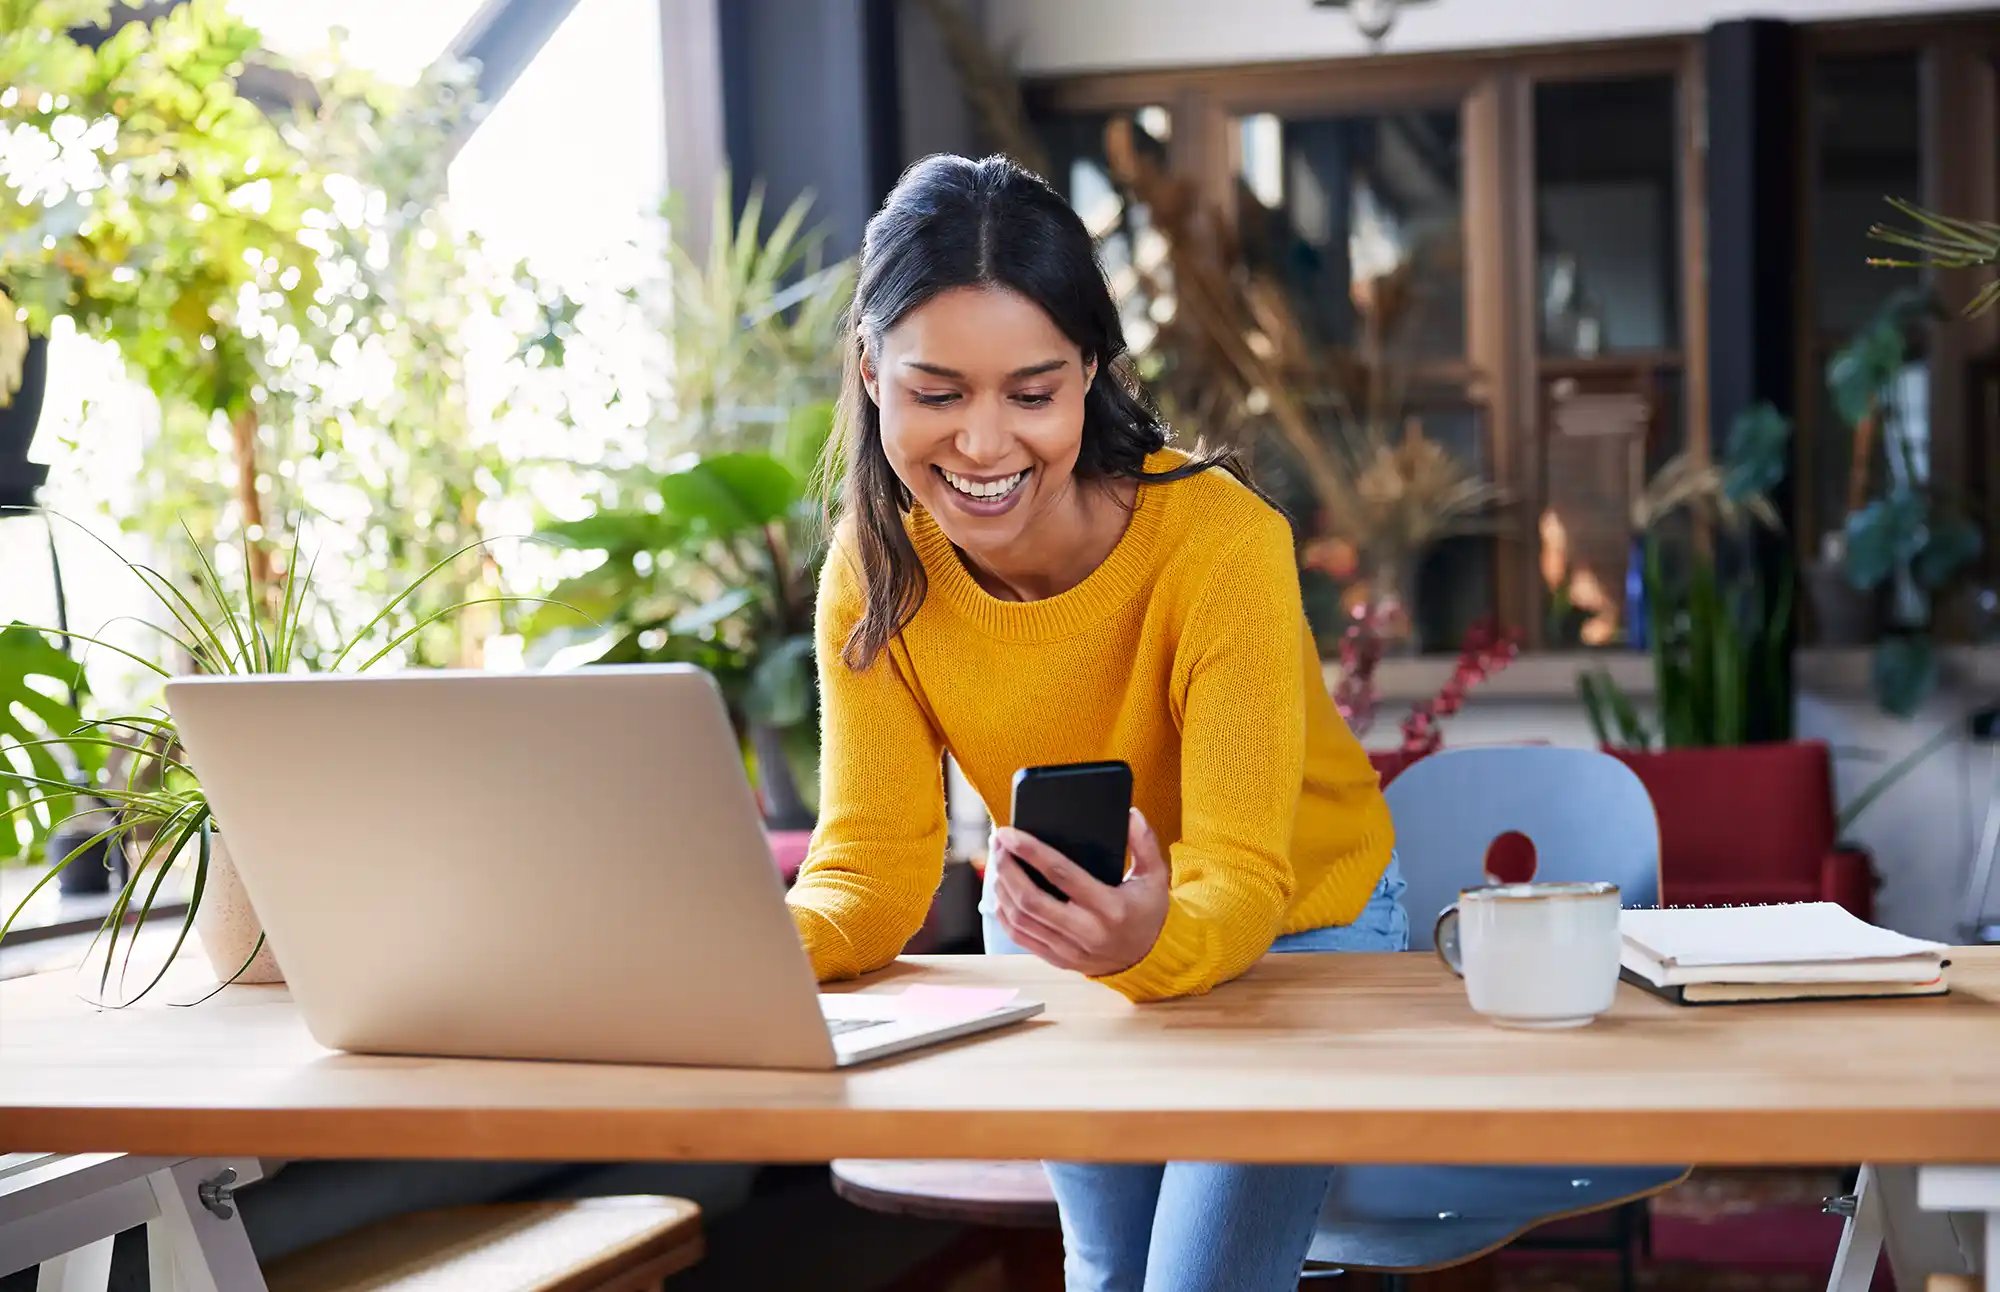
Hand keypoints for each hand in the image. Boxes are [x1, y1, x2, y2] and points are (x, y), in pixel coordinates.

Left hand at [990, 809, 1169, 977]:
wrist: (1146, 959)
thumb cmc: (1146, 911)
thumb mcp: (1154, 877)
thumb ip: (1144, 843)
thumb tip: (1130, 813)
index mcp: (1111, 909)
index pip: (1062, 875)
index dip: (1031, 852)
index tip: (1010, 833)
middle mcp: (1087, 932)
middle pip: (1031, 899)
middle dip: (1008, 868)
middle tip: (999, 844)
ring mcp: (1069, 949)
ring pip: (1021, 918)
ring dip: (1002, 887)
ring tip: (999, 861)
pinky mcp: (1057, 959)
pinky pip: (1020, 937)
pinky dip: (1004, 913)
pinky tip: (1001, 891)